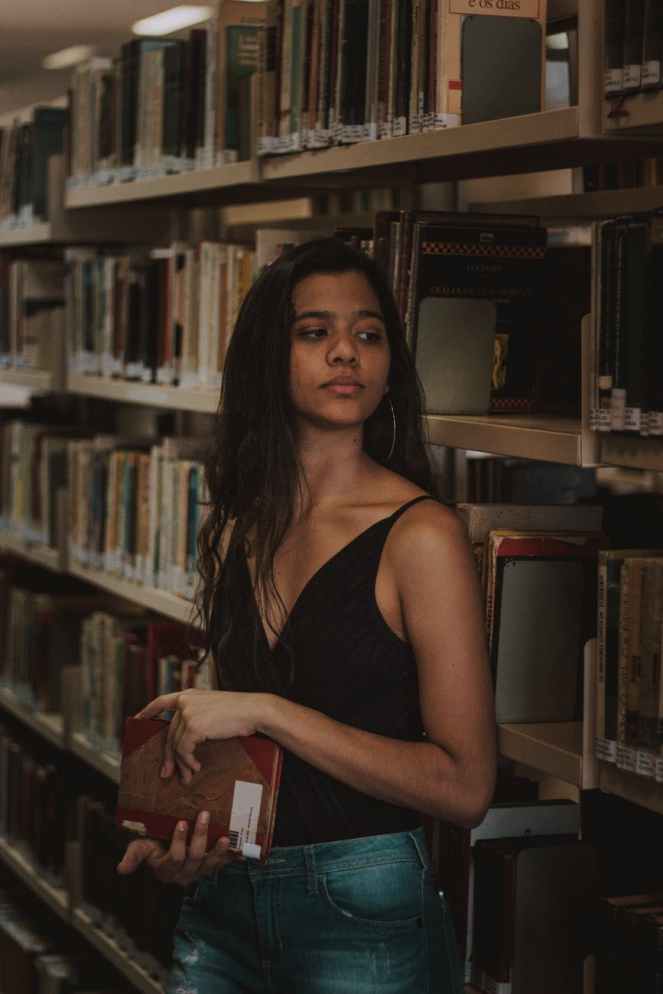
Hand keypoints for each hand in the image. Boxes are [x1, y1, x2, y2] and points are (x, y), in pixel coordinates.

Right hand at [116, 810, 237, 886]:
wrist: (169, 853)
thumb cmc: (155, 846)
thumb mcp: (142, 847)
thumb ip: (135, 855)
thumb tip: (120, 869)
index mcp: (167, 868)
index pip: (174, 857)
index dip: (179, 842)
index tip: (181, 822)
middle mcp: (185, 873)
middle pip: (195, 857)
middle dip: (200, 836)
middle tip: (204, 815)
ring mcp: (200, 871)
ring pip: (211, 863)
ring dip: (219, 850)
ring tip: (224, 837)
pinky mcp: (212, 867)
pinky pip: (224, 864)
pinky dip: (233, 857)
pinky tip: (242, 851)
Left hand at [135, 688, 269, 783]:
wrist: (254, 710)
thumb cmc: (240, 712)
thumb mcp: (215, 709)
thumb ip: (198, 717)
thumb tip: (186, 741)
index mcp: (190, 695)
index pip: (162, 701)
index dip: (148, 710)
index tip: (138, 719)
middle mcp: (185, 702)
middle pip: (169, 734)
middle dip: (168, 756)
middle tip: (167, 773)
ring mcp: (188, 713)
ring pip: (176, 745)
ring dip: (182, 764)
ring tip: (188, 776)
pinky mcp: (192, 726)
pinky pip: (184, 750)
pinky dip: (188, 762)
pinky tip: (196, 767)